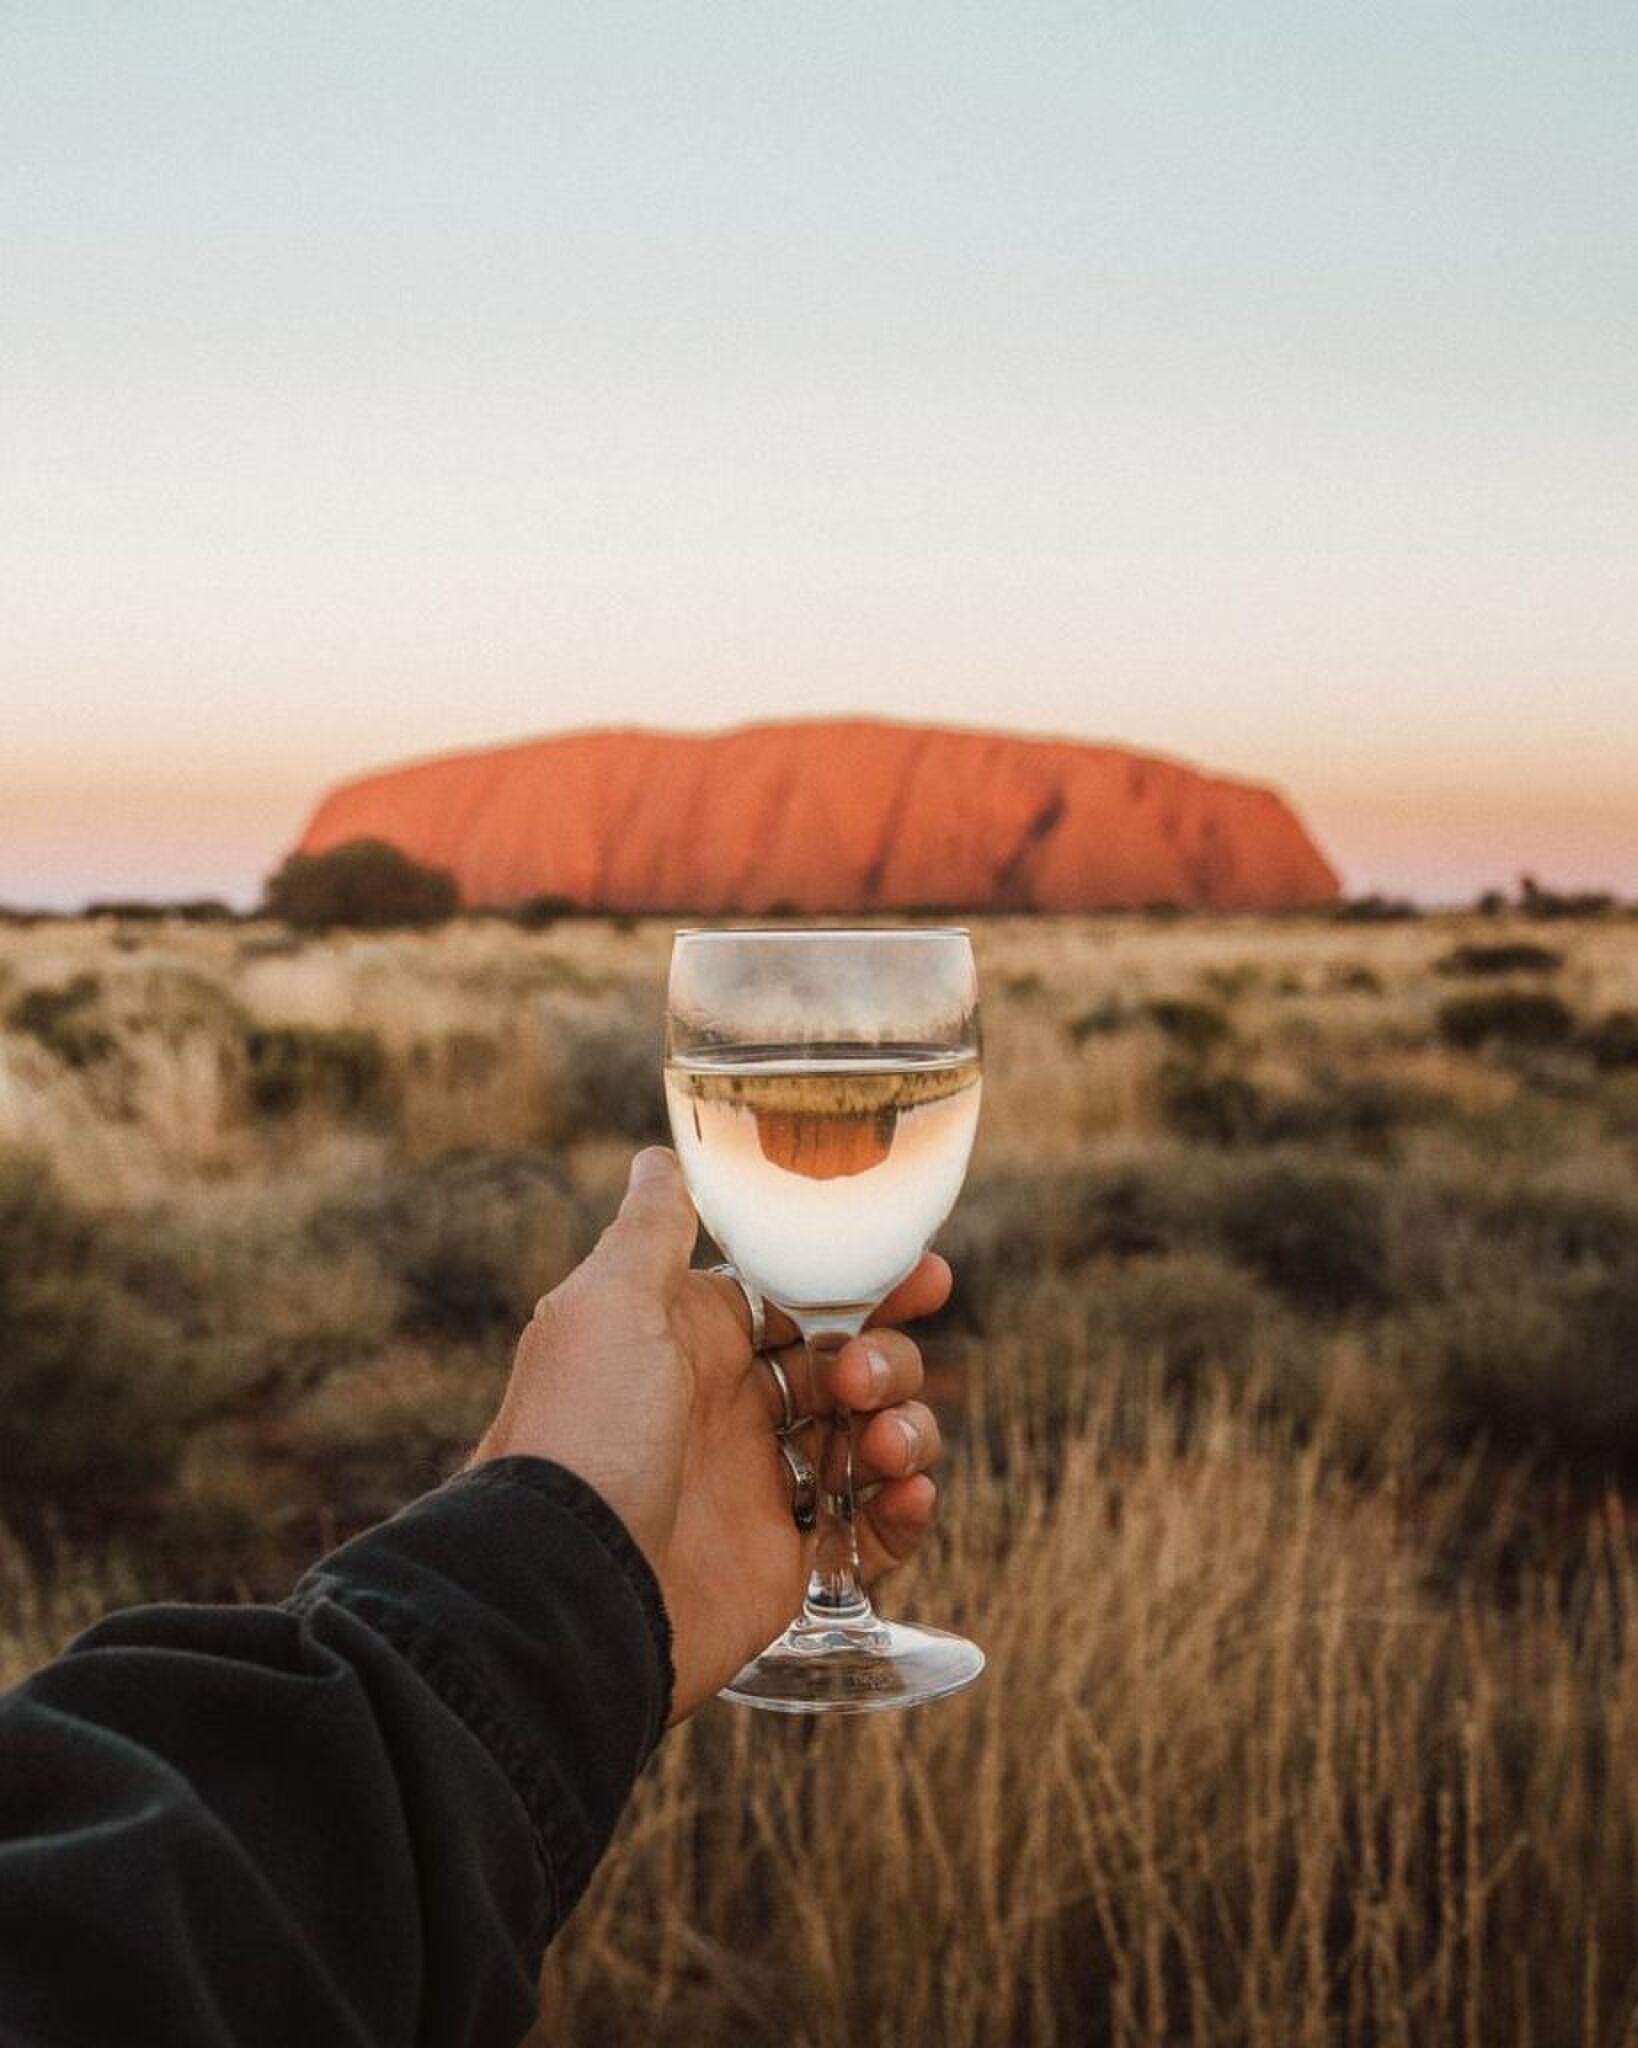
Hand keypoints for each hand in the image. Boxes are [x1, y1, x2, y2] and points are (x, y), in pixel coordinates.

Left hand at [468, 1147, 949, 1719]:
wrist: (563, 1586)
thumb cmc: (583, 1431)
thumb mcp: (609, 1305)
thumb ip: (651, 1231)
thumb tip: (662, 1156)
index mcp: (693, 1342)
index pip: (801, 1297)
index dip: (866, 1284)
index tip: (925, 1270)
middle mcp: (729, 1408)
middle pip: (849, 1364)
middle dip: (888, 1358)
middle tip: (869, 1377)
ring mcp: (759, 1487)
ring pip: (870, 1439)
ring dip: (902, 1428)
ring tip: (880, 1445)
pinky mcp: (785, 1563)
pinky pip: (870, 1529)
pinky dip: (902, 1511)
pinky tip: (901, 1494)